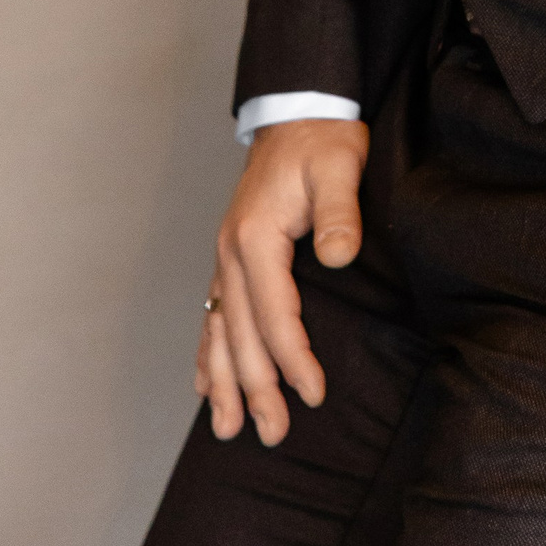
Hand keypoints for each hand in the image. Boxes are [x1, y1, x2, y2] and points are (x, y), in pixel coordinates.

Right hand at [197, 118, 369, 444]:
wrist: (298, 111)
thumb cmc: (323, 140)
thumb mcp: (340, 166)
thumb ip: (340, 212)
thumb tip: (340, 256)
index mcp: (255, 237)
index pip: (274, 313)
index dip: (293, 358)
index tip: (313, 394)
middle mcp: (231, 252)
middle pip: (241, 334)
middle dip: (255, 388)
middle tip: (274, 434)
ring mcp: (225, 256)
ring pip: (218, 331)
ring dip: (223, 382)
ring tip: (227, 429)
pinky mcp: (232, 256)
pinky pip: (213, 312)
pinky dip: (208, 352)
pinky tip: (204, 383)